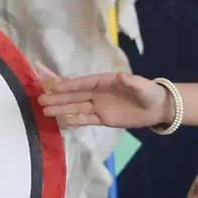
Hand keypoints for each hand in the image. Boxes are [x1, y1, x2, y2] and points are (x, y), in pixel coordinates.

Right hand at [39, 71, 171, 130]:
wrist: (157, 108)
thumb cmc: (150, 92)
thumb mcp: (142, 86)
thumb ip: (132, 82)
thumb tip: (122, 76)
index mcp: (105, 81)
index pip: (84, 83)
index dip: (70, 85)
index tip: (55, 87)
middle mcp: (98, 93)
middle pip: (75, 95)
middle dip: (58, 98)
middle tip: (41, 100)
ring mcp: (99, 106)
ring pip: (77, 107)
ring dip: (61, 109)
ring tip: (45, 111)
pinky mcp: (103, 118)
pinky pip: (86, 119)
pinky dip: (74, 120)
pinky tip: (61, 121)